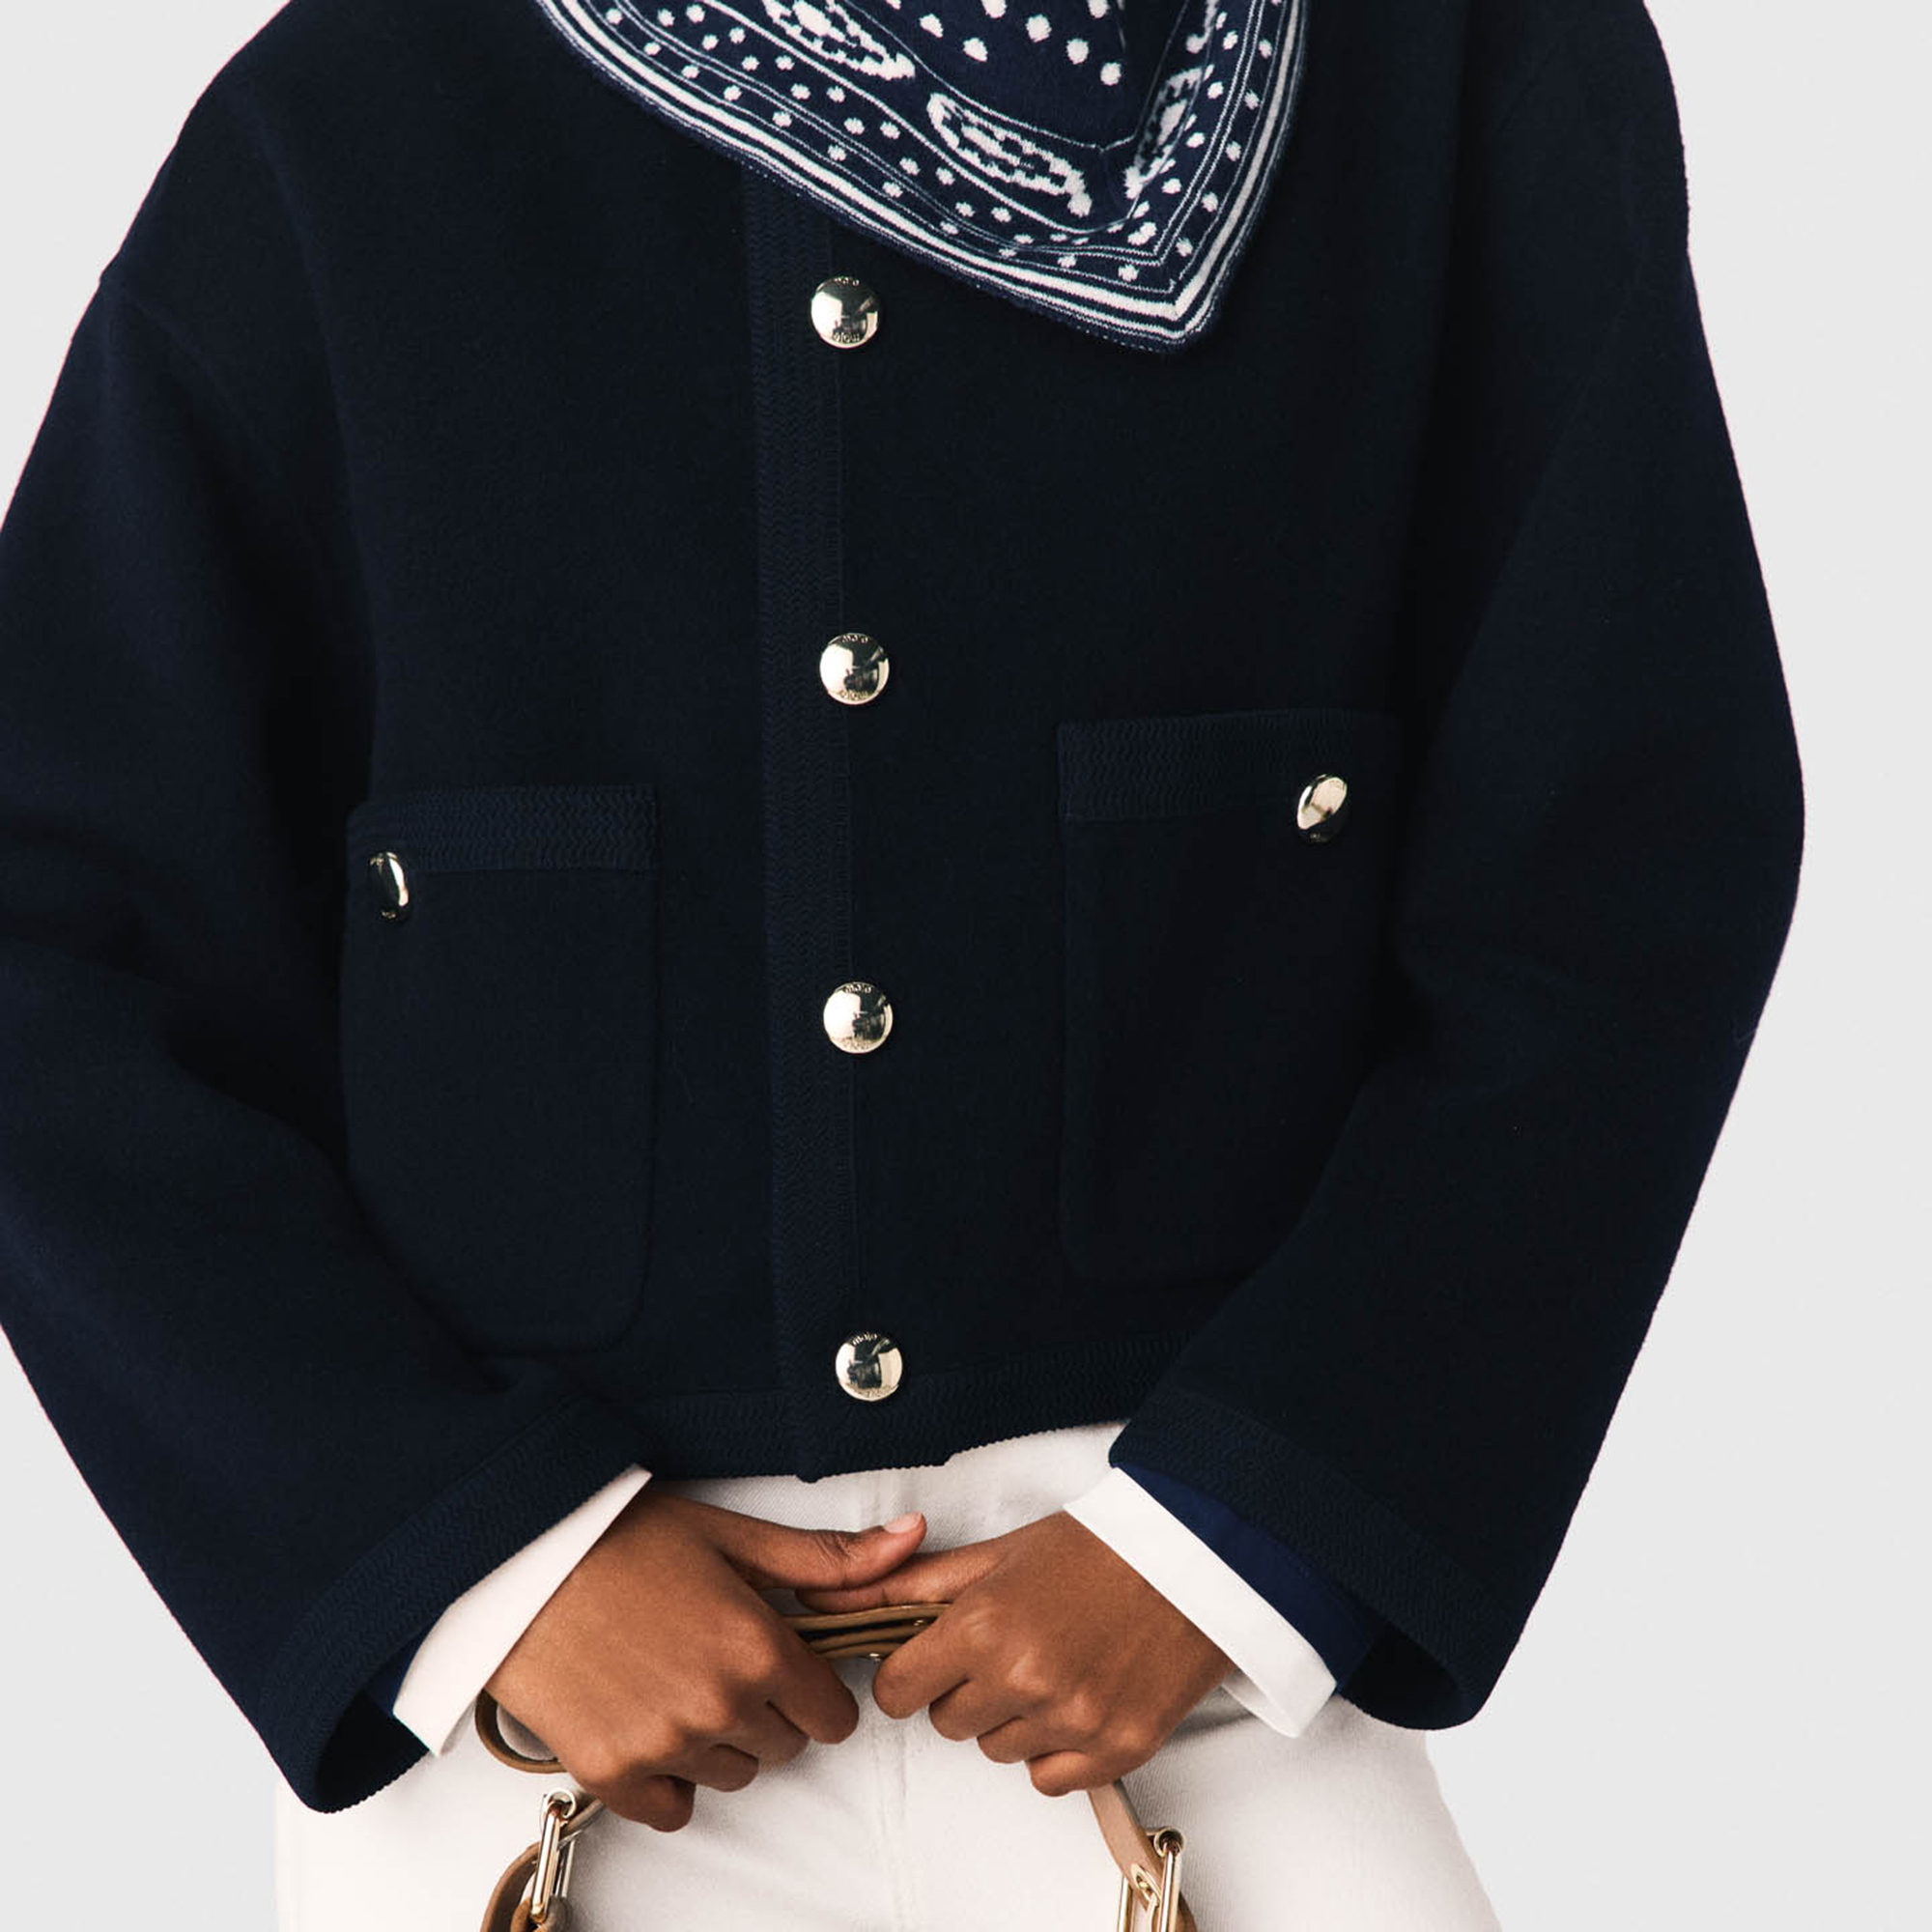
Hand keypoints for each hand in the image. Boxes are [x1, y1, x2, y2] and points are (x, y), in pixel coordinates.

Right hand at [483, 1489, 927, 1829]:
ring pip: (734, 1775)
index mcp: (758, 1646)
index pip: (831, 1716)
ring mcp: (664, 1745)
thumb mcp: (732, 1535)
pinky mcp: (612, 1772)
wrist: (519, 1559)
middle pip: (786, 1747)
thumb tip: (911, 1540)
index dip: (813, 1688)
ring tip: (680, 1677)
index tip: (785, 1663)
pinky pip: (674, 1808)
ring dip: (722, 1740)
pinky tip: (651, 1719)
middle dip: (770, 1709)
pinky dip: (671, 1778)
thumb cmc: (623, 1538)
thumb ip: (827, 1558)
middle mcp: (719, 1705)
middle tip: (724, 1658)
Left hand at [791, 1510, 1232, 1795]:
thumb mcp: (997, 1555)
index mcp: (984, 1625)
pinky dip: (1054, 1748)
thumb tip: (828, 1601)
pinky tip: (1076, 1696)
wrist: (1195, 1556)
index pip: (899, 1691)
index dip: (911, 1672)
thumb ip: (908, 1585)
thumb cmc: (1095, 1548)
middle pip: (946, 1724)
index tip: (932, 1657)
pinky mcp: (1117, 1748)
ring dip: (1011, 1717)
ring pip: (996, 1751)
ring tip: (1051, 1662)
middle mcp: (1023, 1678)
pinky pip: (1048, 1778)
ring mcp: (1072, 1719)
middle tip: (1007, 1647)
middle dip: (965, 1689)